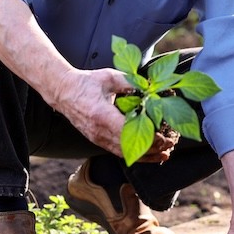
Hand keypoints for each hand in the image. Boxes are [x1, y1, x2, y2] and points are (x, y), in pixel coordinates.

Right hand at [51, 68, 171, 161]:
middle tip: (170, 145)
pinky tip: (147, 154)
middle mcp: (98, 131)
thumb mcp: (110, 77)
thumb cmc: (86, 82)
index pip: (129, 133)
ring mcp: (96, 138)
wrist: (62, 91)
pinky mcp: (96, 140)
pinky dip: (134, 155)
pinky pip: (117, 151)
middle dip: (152, 149)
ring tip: (164, 155)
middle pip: (129, 148)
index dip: (149, 139)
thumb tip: (152, 88)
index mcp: (102, 115)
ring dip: (145, 156)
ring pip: (124, 154)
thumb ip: (131, 83)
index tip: (165, 138)